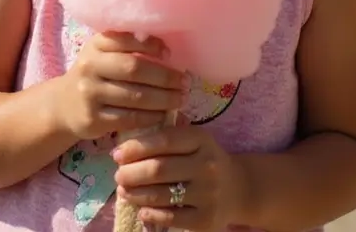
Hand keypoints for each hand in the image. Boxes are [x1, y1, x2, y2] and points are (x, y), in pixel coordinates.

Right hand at [59, 32, 187, 141]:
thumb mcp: (103, 53)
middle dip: (165, 76)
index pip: (126, 39)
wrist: (63, 106)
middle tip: (185, 82)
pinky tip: (163, 114)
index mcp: (95, 45)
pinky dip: (150, 117)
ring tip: (180, 98)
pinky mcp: (93, 119)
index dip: (151, 45)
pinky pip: (129, 118)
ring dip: (163, 99)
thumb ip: (126, 46)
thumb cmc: (95, 74)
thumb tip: (165, 46)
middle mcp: (90, 66)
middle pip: (134, 69)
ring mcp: (89, 94)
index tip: (169, 53)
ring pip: (135, 97)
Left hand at [113, 125, 245, 230]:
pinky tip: (141, 209)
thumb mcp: (193, 140)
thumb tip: (126, 144)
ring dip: (136, 194)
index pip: (164, 139)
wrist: (238, 188)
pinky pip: (171, 218)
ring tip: (123, 191)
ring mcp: (208, 194)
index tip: (117, 154)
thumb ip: (167, 136)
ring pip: (162, 195)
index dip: (137, 147)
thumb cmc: (204, 160)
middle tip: (118, 175)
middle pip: (159, 169)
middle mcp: (207, 165)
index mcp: (202, 139)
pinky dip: (152, 214)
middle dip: (131, 173)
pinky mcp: (206, 220)